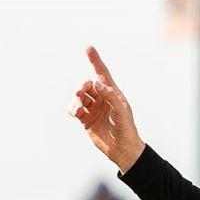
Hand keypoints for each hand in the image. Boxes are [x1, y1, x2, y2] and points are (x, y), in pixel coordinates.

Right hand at [73, 46, 144, 172]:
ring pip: (80, 98)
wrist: (122, 150)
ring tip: (78, 108)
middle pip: (88, 86)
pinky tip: (75, 112)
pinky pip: (75, 109)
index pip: (102, 74)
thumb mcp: (121, 113)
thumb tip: (98, 84)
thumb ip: (111, 98)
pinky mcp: (86, 120)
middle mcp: (102, 99)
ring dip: (76, 100)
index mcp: (113, 94)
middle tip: (81, 91)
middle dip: (82, 86)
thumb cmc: (126, 130)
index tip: (88, 48)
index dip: (95, 61)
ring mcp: (93, 109)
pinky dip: (72, 108)